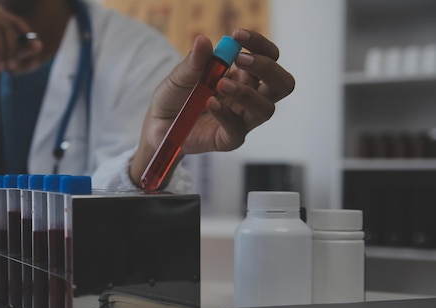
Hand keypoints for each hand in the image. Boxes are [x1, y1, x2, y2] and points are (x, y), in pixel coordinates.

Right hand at [0, 3, 43, 123]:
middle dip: (12, 47)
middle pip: (5, 25)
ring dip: (1, 51)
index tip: (32, 48)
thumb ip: (19, 50)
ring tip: (0, 67)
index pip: (13, 20)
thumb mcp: (0, 56)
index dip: (25, 34)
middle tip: (12, 65)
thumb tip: (39, 45)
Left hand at [131, 29, 294, 186]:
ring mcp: (242, 120)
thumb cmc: (175, 97)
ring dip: (246, 93)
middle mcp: (249, 97)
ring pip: (266, 108)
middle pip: (282, 84)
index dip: (260, 45)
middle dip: (267, 68)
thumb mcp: (181, 75)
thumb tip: (203, 40)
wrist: (157, 124)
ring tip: (220, 84)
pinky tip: (210, 103)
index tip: (238, 35)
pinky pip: (237, 129)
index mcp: (243, 76)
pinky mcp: (229, 139)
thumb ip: (194, 61)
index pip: (269, 57)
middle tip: (241, 60)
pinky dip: (225, 114)